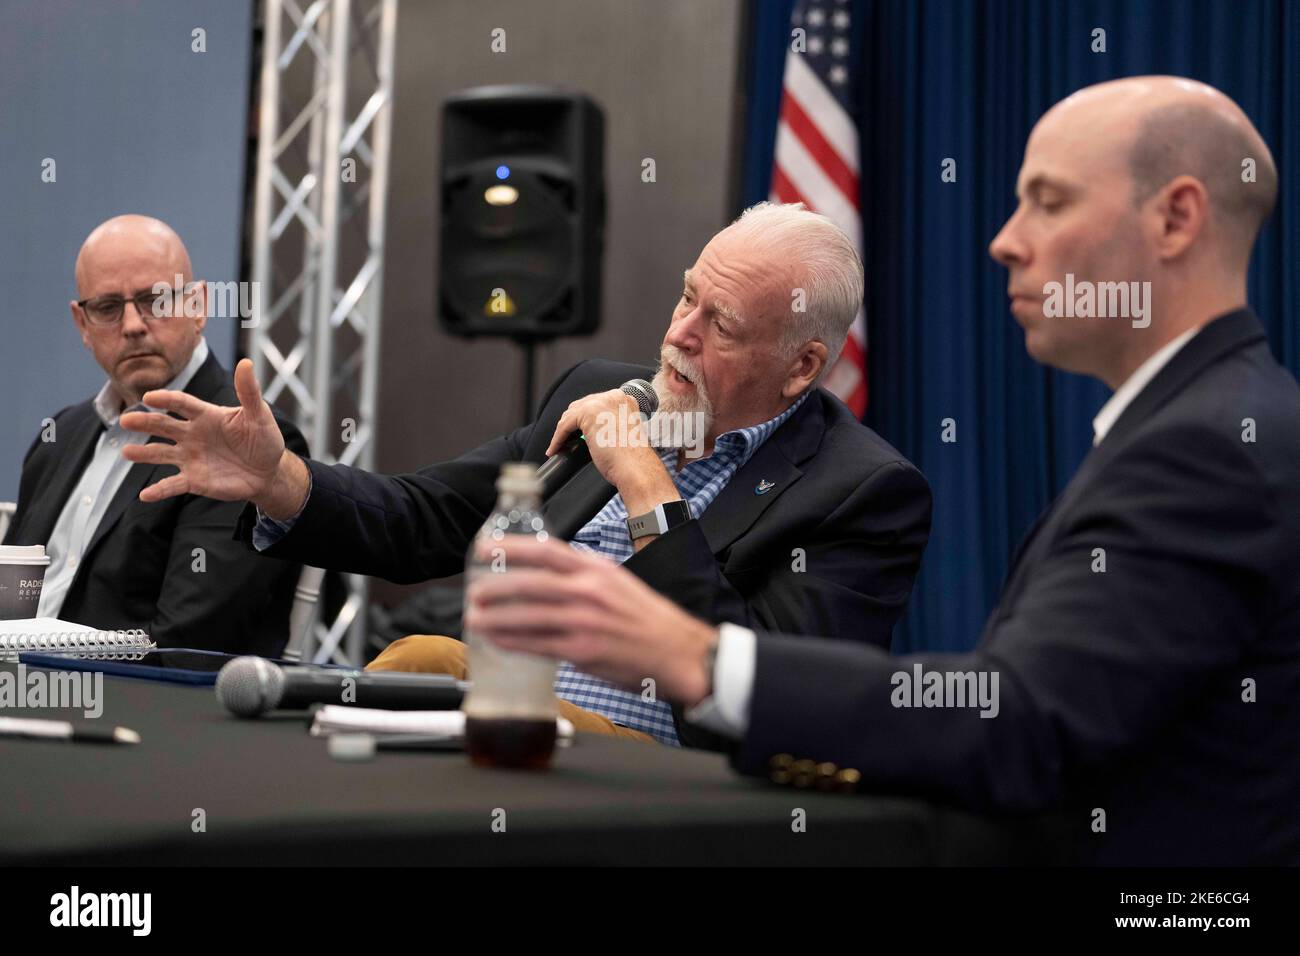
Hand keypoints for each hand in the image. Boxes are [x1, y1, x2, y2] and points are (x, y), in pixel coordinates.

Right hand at [119, 358, 306, 515]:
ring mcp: (190, 458)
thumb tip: (246, 363)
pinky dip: (159, 490)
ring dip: (143, 453)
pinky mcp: (194, 480)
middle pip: (164, 425)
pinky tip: (145, 495)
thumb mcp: (259, 415)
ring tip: (126, 452)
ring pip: (161, 454)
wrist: (269, 472)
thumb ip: (249, 392)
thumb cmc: (263, 439)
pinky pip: (173, 484)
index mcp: (206, 415)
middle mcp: (192, 435)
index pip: (182, 403)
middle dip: (144, 422)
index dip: (166, 399)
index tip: (149, 397)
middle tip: (125, 420)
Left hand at [464, 536, 717, 707]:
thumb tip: (552, 577)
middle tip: (473, 589)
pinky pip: (538, 644)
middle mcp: (589, 591)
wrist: (680, 652)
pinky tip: (497, 640)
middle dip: (496, 585)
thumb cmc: (650, 620)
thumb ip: (586, 577)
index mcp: (597, 570)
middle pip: (530, 583)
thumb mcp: (619, 583)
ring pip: (528, 615)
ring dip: (496, 616)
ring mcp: (585, 621)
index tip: (487, 548)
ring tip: (475, 617)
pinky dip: (513, 641)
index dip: (512, 548)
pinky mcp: (583, 651)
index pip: (547, 551)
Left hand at [546, 389, 677, 517]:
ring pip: (571, 414)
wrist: (636, 467)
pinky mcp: (588, 414)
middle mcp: (613, 397)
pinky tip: (555, 449)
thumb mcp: (623, 433)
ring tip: (560, 445)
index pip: (596, 403)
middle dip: (572, 423)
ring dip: (563, 431)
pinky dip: (557, 438)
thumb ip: (609, 424)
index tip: (578, 432)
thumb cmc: (632, 459)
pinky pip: (564, 425)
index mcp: (625, 400)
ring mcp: (601, 403)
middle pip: (581, 405)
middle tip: (566, 439)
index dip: (584, 418)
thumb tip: (590, 429)